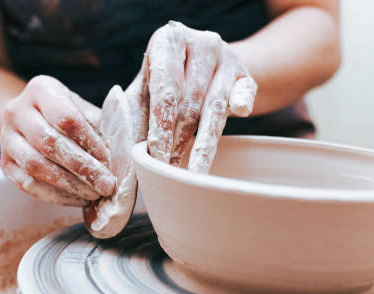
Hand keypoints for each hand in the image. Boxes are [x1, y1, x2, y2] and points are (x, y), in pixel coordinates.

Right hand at [0, 75, 116, 205]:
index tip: (109, 161)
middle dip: (82, 168)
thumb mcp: (82, 109)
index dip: (90, 142)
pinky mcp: (5, 164)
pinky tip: (77, 198)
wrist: (29, 120)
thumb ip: (100, 127)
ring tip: (94, 194)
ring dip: (70, 185)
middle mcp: (17, 111)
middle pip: (49, 143)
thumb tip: (122, 156)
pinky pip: (28, 185)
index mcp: (41, 89)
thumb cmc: (65, 114)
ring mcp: (6, 139)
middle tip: (106, 185)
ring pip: (36, 166)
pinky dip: (56, 195)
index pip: (66, 118)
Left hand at [145, 21, 257, 172]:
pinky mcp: (246, 73)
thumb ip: (133, 116)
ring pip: (215, 105)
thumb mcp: (145, 91)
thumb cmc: (165, 81)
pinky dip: (241, 104)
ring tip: (194, 172)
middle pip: (190, 101)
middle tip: (170, 171)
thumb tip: (127, 156)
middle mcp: (201, 42)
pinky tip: (239, 114)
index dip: (162, 128)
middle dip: (179, 141)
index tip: (157, 158)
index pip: (165, 92)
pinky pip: (245, 93)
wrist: (202, 61)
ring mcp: (228, 56)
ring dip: (204, 143)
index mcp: (169, 41)